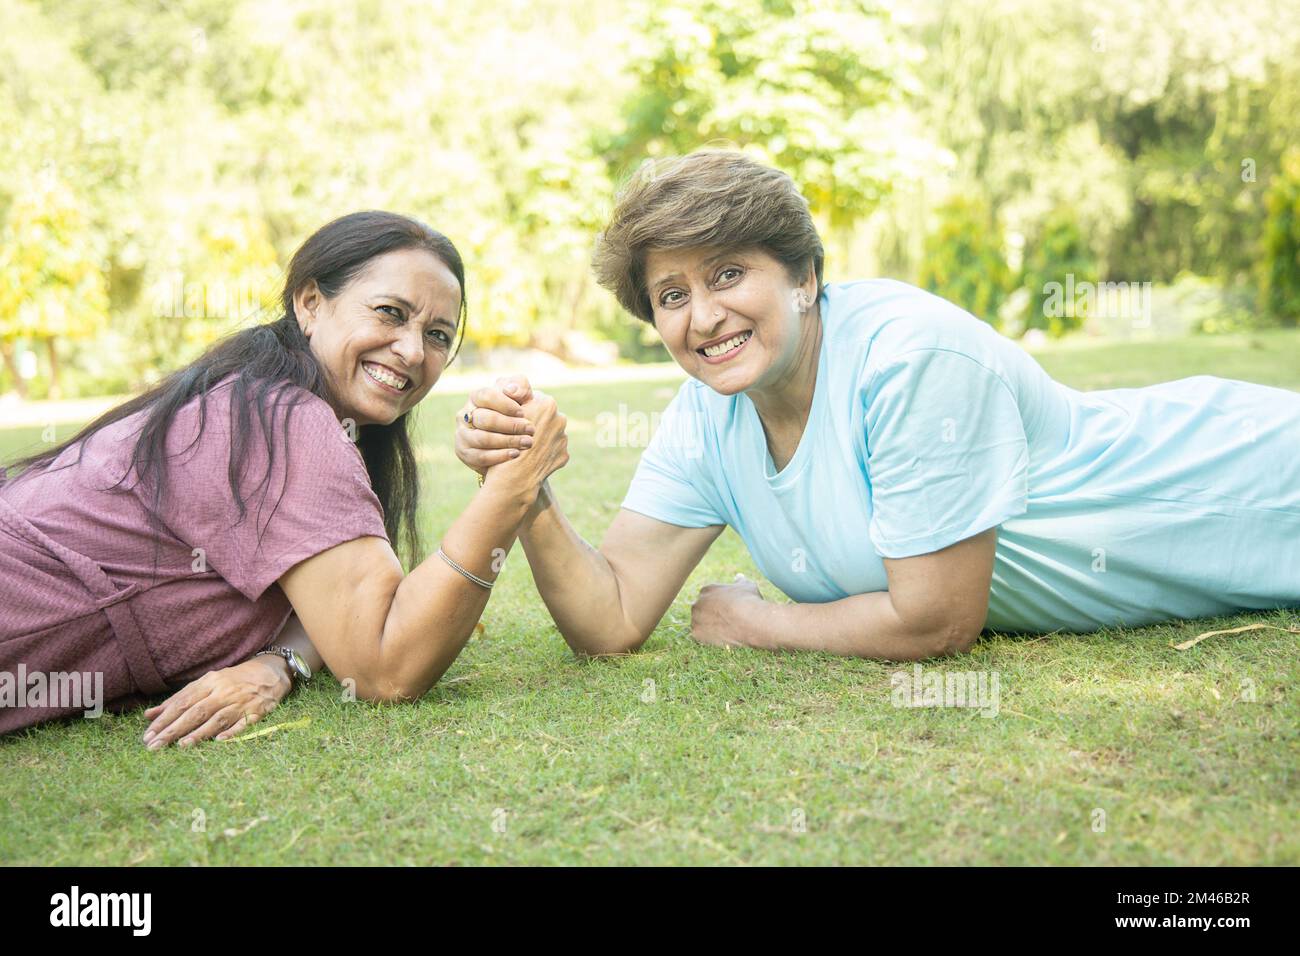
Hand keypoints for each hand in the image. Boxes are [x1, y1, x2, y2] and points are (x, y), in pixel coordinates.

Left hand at [141, 656, 291, 749]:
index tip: (148, 735)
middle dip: (174, 730)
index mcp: (209, 683)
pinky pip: (243, 723)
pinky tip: (220, 741)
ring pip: (217, 719)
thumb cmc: (233, 680)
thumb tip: (149, 715)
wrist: (270, 672)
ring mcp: (240, 702)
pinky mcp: (256, 712)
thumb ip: (179, 699)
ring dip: (199, 733)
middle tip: (155, 746)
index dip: (165, 719)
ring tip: (182, 746)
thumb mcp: (206, 684)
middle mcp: (223, 692)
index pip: (183, 702)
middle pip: (196, 712)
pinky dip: (232, 732)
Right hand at [455, 375, 535, 475]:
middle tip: (531, 430)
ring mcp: (462, 435)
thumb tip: (510, 390)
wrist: (513, 440)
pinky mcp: (465, 453)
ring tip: (527, 442)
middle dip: (511, 425)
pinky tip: (515, 454)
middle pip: (485, 419)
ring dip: (508, 441)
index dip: (505, 404)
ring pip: (483, 439)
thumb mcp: (522, 397)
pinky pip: (480, 456)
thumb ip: (520, 386)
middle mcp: (465, 415)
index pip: (486, 396)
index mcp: (476, 397)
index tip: (523, 412)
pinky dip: (500, 456)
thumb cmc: (517, 414)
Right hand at [486, 389, 569, 494]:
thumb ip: (517, 398)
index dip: (525, 409)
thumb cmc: (504, 441)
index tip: (517, 418)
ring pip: (551, 434)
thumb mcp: (506, 413)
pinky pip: (554, 450)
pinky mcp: (564, 455)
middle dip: (536, 423)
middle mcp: (560, 418)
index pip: (536, 400)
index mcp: (546, 404)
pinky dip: (545, 453)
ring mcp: (563, 438)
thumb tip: (516, 389)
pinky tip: (532, 458)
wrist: (514, 477)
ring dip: (541, 438)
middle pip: (546, 417)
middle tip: (522, 432)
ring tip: (525, 447)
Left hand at [690, 574, 766, 648]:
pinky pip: (699, 636)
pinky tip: (721, 638)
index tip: (728, 610)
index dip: (719, 605)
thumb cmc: (749, 601)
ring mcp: (695, 618)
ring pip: (699, 623)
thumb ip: (740, 581)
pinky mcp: (696, 633)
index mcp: (706, 589)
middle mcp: (697, 603)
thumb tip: (739, 577)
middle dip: (711, 615)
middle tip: (726, 621)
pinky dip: (708, 638)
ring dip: (708, 627)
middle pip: (701, 610)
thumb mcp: (747, 586)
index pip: (708, 597)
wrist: (749, 621)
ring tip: (724, 630)